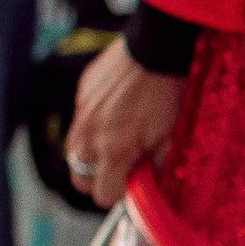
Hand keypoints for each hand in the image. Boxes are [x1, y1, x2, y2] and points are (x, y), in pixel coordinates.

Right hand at [65, 37, 184, 208]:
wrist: (154, 49)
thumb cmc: (168, 96)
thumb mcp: (170, 138)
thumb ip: (154, 168)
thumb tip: (146, 186)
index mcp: (114, 152)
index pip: (102, 196)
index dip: (117, 194)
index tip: (130, 184)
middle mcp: (89, 137)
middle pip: (80, 180)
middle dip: (98, 179)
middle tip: (121, 168)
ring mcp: (82, 115)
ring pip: (74, 153)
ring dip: (91, 156)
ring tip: (115, 144)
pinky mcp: (81, 95)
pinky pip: (79, 123)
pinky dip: (92, 127)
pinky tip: (115, 114)